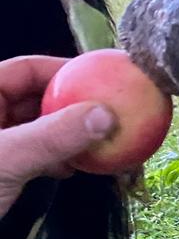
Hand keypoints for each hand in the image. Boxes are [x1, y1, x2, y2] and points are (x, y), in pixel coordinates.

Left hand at [0, 56, 114, 216]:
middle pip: (35, 97)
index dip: (64, 71)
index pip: (26, 69)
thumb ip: (54, 136)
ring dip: (68, 136)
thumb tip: (104, 115)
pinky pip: (33, 153)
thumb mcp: (6, 159)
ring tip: (97, 145)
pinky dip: (55, 158)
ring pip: (37, 128)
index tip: (102, 81)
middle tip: (108, 115)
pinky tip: (73, 169)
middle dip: (72, 106)